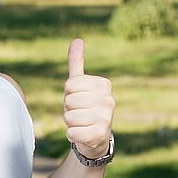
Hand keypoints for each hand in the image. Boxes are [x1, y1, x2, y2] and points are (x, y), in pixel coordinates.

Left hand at [64, 38, 114, 158]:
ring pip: (68, 117)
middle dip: (68, 109)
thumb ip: (77, 63)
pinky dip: (72, 135)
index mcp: (103, 84)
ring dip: (70, 122)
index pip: (69, 85)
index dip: (68, 94)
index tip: (79, 98)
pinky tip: (83, 134)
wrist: (96, 137)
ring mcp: (106, 118)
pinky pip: (71, 133)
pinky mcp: (100, 135)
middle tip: (80, 113)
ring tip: (82, 123)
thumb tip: (77, 40)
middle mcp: (109, 100)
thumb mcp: (80, 84)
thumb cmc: (85, 107)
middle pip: (68, 101)